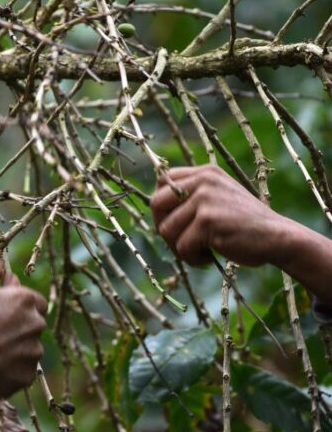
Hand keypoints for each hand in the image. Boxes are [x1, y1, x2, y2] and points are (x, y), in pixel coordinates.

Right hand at [0, 274, 46, 399]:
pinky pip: (22, 370)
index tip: (11, 315)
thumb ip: (2, 290)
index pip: (37, 302)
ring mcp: (34, 350)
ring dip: (16, 351)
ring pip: (29, 349)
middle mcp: (36, 323)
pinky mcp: (28, 374)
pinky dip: (11, 371)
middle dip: (20, 331)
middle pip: (33, 326)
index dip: (23, 309)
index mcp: (24, 300)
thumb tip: (13, 280)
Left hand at [150, 164, 291, 266]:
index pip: (161, 181)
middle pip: (155, 204)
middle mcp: (203, 181)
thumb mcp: (218, 198)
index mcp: (204, 173)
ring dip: (178, 247)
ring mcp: (204, 199)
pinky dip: (191, 258)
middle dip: (162, 227)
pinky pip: (181, 246)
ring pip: (165, 229)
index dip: (161, 206)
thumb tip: (154, 206)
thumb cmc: (243, 224)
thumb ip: (192, 195)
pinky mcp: (207, 221)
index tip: (174, 222)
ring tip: (199, 250)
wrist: (278, 237)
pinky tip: (208, 257)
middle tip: (181, 241)